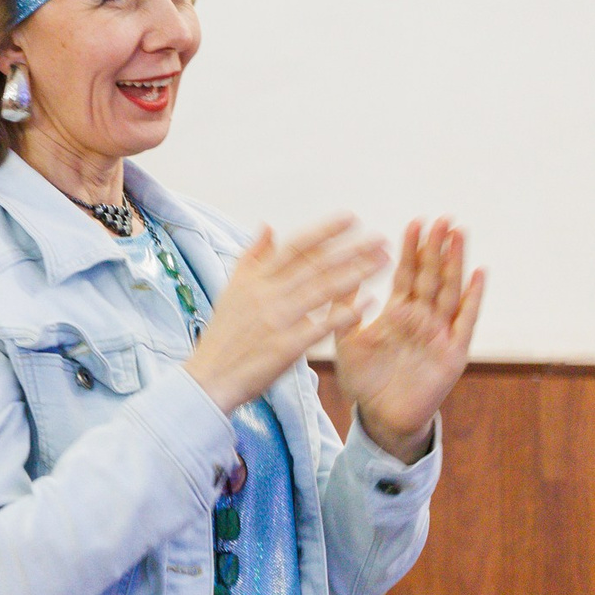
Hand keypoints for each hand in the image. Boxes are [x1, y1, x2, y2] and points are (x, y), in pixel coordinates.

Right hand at [182, 217, 388, 412]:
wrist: (211, 376)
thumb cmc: (224, 334)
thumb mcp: (232, 289)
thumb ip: (252, 257)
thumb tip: (267, 226)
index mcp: (254, 279)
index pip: (294, 247)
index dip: (324, 231)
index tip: (351, 218)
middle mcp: (266, 295)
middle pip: (315, 266)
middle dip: (351, 250)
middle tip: (381, 239)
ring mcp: (277, 320)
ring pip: (322, 290)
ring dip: (356, 274)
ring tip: (383, 263)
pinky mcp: (286, 346)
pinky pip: (321, 326)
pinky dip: (346, 314)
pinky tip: (369, 304)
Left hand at [333, 219, 482, 463]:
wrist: (380, 416)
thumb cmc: (364, 379)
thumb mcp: (347, 339)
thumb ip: (343, 309)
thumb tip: (334, 274)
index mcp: (397, 312)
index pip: (406, 274)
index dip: (411, 250)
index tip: (414, 223)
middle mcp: (422, 318)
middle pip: (432, 277)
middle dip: (436, 248)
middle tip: (441, 219)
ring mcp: (439, 333)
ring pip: (450, 291)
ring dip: (455, 263)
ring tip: (459, 236)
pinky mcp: (452, 352)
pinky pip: (465, 321)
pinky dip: (473, 298)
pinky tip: (479, 275)